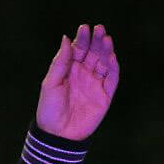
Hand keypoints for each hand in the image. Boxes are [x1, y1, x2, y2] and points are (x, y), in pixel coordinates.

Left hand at [36, 23, 118, 140]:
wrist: (57, 135)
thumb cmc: (49, 110)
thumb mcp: (50, 84)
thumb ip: (60, 62)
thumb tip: (66, 38)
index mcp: (70, 70)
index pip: (79, 49)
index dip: (83, 39)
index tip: (84, 28)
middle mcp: (84, 74)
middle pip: (94, 53)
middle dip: (97, 40)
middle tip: (99, 29)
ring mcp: (95, 84)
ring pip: (105, 62)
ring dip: (106, 50)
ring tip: (106, 38)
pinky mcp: (105, 96)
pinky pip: (112, 79)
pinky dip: (114, 67)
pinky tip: (112, 56)